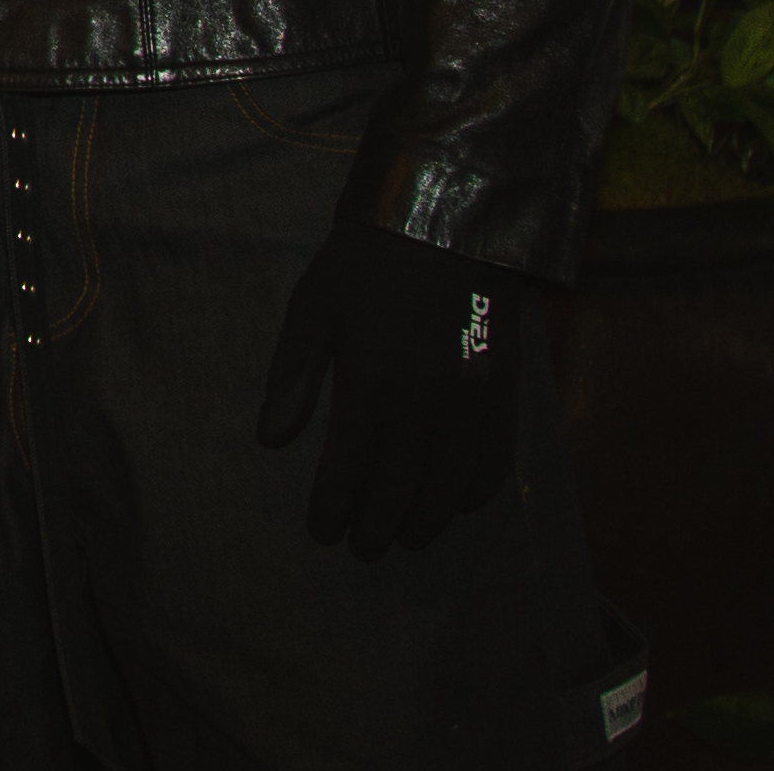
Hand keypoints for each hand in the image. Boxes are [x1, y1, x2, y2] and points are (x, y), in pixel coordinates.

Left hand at [251, 220, 523, 558]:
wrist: (443, 225)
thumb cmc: (365, 265)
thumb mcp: (312, 309)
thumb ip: (293, 377)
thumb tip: (270, 439)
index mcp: (369, 382)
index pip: (348, 467)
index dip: (333, 506)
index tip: (321, 533)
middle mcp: (423, 402)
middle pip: (400, 486)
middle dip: (377, 524)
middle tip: (361, 549)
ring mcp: (469, 402)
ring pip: (449, 484)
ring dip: (427, 520)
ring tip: (406, 538)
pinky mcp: (503, 394)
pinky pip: (494, 460)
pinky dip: (475, 491)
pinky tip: (456, 503)